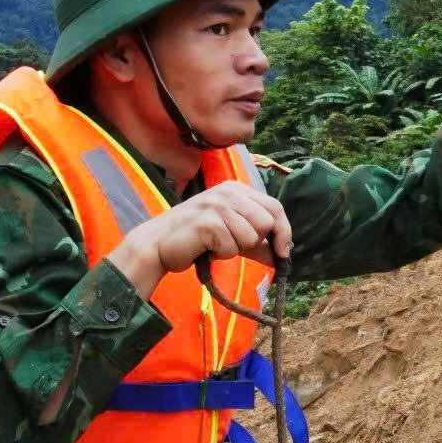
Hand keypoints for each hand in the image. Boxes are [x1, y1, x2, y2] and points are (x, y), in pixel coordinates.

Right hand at [106, 185, 292, 295]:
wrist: (158, 244)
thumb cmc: (194, 239)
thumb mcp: (230, 234)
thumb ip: (256, 241)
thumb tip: (283, 254)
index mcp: (235, 189)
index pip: (275, 207)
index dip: (283, 231)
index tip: (283, 252)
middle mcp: (228, 191)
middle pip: (266, 223)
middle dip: (253, 241)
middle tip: (229, 242)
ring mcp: (217, 205)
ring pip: (251, 237)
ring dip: (234, 249)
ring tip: (213, 243)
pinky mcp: (208, 222)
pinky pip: (232, 248)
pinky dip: (221, 254)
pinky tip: (205, 247)